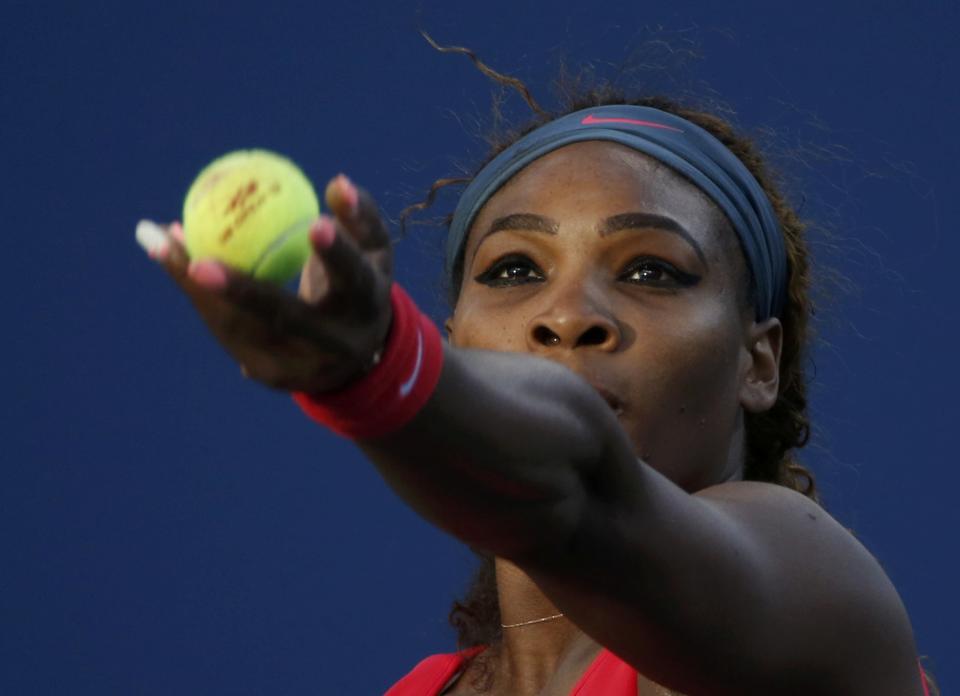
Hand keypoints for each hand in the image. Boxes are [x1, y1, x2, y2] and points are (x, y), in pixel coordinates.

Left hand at [137, 174, 392, 392]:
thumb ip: (360, 216)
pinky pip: (225, 329)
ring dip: (194, 284)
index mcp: (366, 308)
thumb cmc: (362, 284)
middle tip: (199, 263)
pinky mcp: (269, 374)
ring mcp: (299, 366)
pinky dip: (196, 292)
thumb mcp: (373, 251)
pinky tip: (172, 257)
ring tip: (159, 238)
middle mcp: (334, 344)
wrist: (357, 357)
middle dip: (241, 293)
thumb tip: (337, 183)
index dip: (336, 254)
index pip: (353, 278)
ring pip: (240, 327)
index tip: (316, 223)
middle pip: (285, 318)